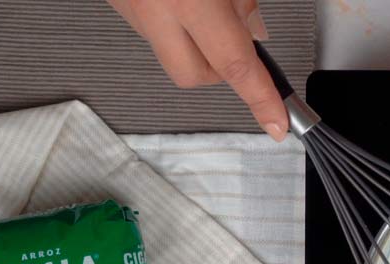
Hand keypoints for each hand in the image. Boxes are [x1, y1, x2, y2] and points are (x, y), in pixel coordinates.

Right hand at [107, 0, 287, 140]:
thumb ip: (242, 3)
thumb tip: (254, 34)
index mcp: (187, 0)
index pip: (235, 66)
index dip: (260, 99)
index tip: (277, 124)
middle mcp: (152, 11)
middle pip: (192, 77)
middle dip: (219, 71)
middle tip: (232, 38)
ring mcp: (127, 9)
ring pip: (169, 53)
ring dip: (193, 44)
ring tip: (201, 4)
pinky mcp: (111, 2)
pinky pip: (150, 29)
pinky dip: (169, 23)